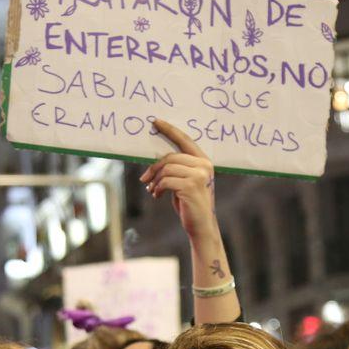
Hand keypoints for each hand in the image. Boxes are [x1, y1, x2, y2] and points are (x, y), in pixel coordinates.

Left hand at [140, 119, 216, 240]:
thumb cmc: (190, 204)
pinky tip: (157, 195)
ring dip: (155, 181)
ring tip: (152, 190)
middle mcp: (204, 165)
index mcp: (204, 161)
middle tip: (144, 180)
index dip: (170, 130)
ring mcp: (199, 175)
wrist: (201, 226)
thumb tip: (156, 162)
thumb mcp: (185, 182)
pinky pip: (165, 181)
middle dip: (153, 168)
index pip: (185, 140)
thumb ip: (177, 169)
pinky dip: (157, 188)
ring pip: (166, 169)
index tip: (156, 122)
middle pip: (170, 157)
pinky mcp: (191, 186)